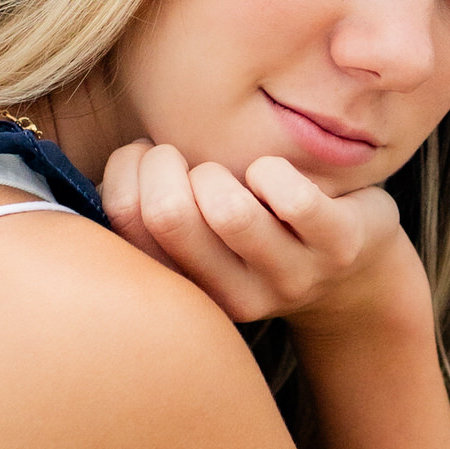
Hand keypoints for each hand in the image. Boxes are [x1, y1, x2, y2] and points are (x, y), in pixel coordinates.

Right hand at [101, 140, 412, 328]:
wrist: (358, 278)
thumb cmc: (260, 232)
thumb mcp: (202, 235)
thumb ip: (150, 208)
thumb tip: (92, 152)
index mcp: (187, 288)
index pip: (125, 221)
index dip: (127, 169)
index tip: (149, 156)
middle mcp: (233, 296)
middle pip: (170, 215)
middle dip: (170, 163)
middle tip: (188, 157)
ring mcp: (289, 277)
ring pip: (228, 210)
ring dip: (223, 169)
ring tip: (232, 171)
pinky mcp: (340, 248)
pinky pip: (293, 199)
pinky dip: (274, 171)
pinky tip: (272, 175)